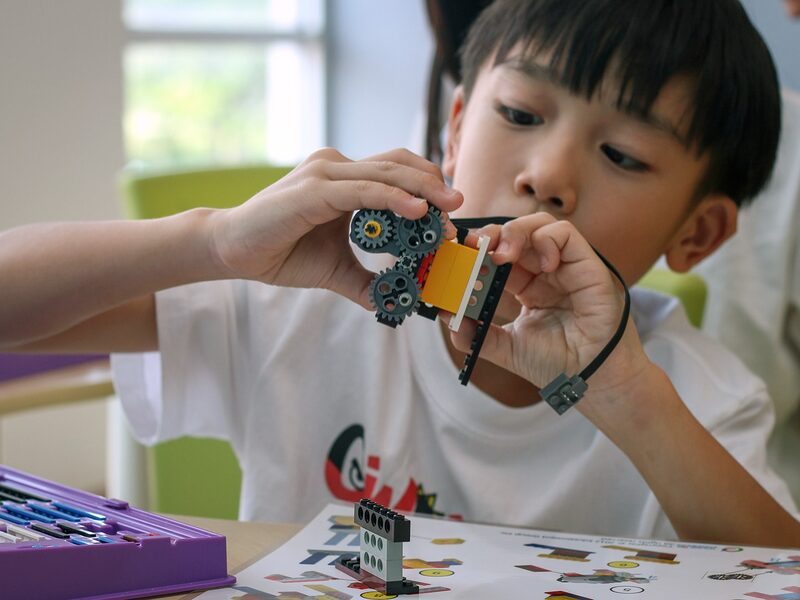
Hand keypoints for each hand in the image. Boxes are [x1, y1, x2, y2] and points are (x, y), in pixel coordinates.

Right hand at [209, 148, 462, 307]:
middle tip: (459, 207)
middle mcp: (337, 168)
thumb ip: (367, 281)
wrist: (233, 252)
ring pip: (385, 173)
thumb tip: (397, 303)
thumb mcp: (336, 269)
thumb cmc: (282, 253)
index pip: (396, 171)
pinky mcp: (313, 189)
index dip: (426, 187)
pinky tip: (416, 210)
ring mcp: (324, 174)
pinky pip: (362, 189)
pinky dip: (392, 197)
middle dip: (433, 186)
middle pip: (397, 165)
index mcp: (346, 180)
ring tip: (447, 210)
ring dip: (421, 191)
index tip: (451, 214)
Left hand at [450, 213, 648, 393]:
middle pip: (516, 234)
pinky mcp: (588, 264)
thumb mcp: (507, 348)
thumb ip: (478, 335)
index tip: (459, 255)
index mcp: (526, 286)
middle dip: (491, 236)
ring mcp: (566, 266)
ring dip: (515, 232)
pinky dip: (547, 240)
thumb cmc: (556, 363)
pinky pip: (566, 234)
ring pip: (539, 225)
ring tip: (503, 255)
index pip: (498, 255)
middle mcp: (545, 271)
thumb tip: (448, 319)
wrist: (589, 379)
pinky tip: (542, 264)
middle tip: (475, 248)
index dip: (478, 251)